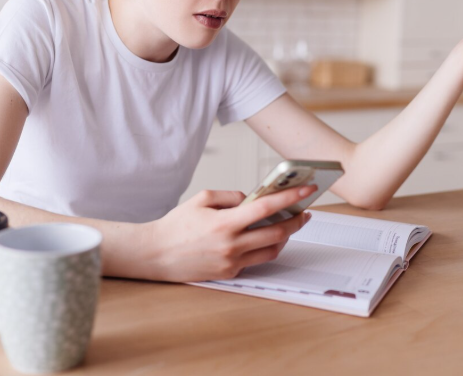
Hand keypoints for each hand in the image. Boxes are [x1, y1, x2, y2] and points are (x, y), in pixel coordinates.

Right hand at [144, 185, 316, 282]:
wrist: (156, 254)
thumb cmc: (176, 225)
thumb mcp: (202, 199)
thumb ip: (231, 196)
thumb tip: (251, 200)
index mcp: (225, 223)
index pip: (267, 208)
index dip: (290, 197)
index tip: (307, 190)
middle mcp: (231, 244)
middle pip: (277, 232)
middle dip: (296, 220)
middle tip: (305, 210)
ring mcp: (232, 261)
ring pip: (272, 249)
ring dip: (286, 236)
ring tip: (290, 223)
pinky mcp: (230, 272)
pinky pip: (257, 259)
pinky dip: (267, 247)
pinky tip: (268, 237)